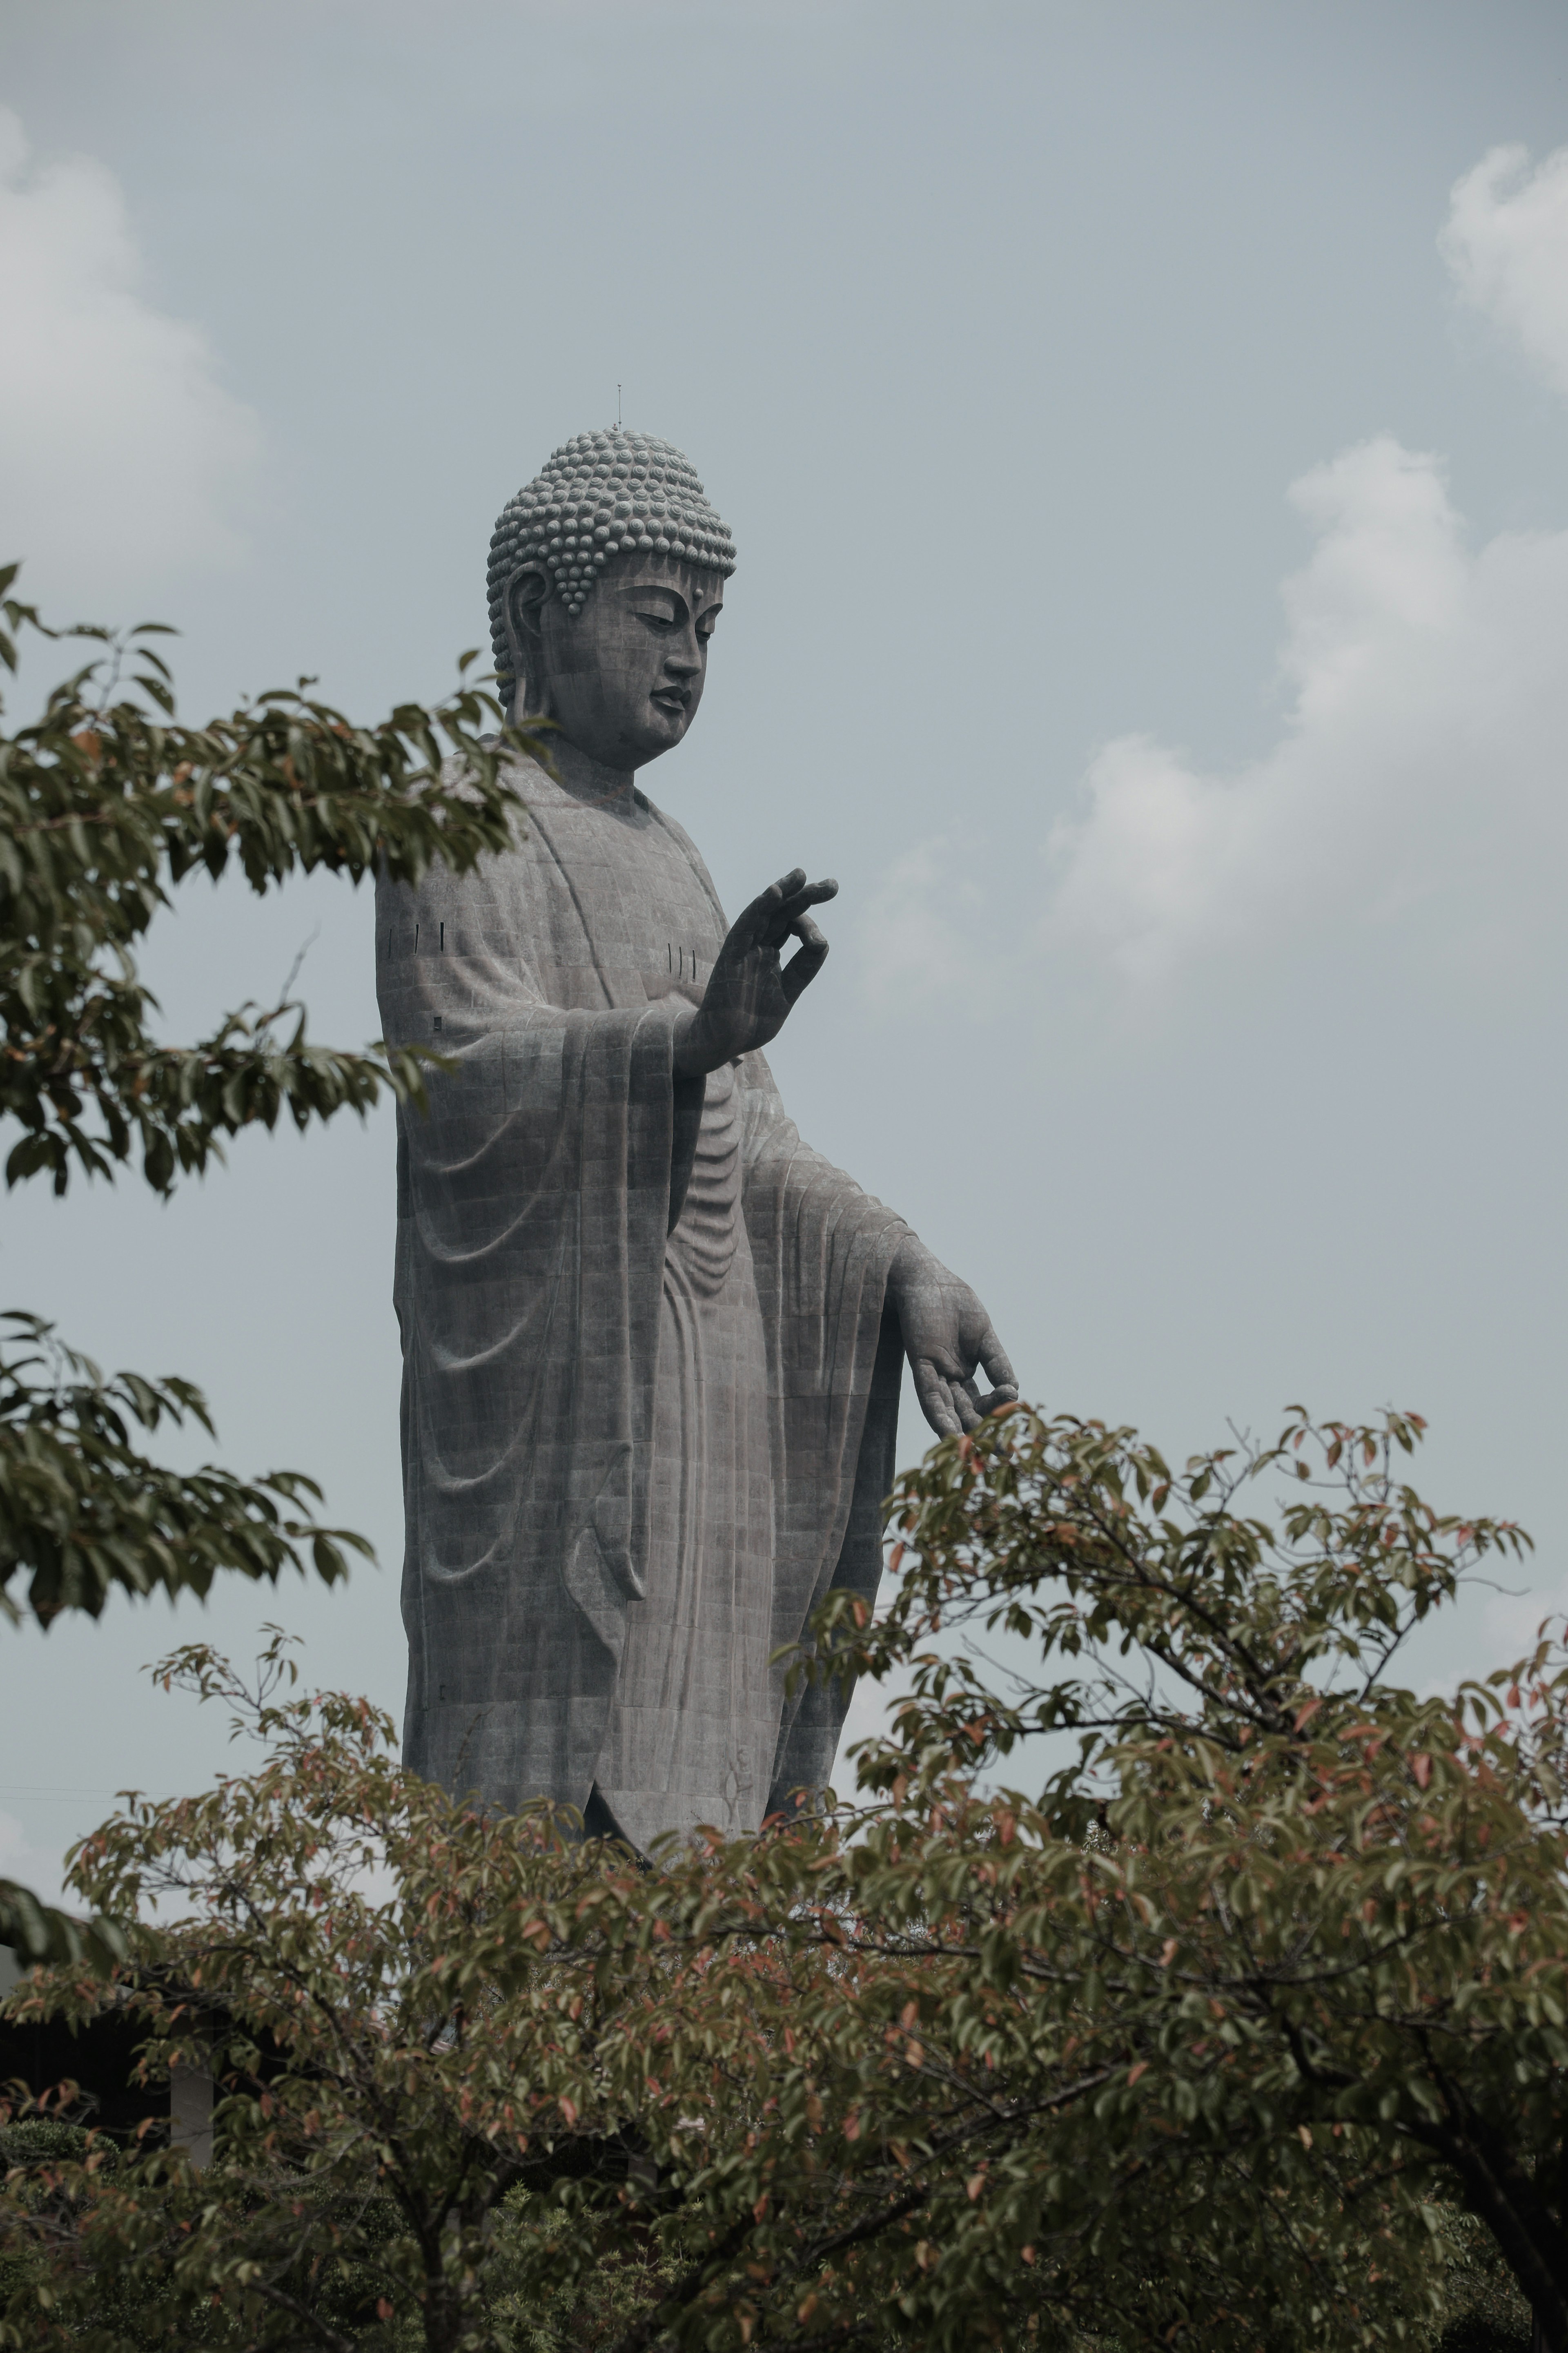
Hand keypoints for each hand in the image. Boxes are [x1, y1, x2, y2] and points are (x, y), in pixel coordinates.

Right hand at [673, 868, 837, 1077]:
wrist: (722, 1042)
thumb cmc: (751, 1021)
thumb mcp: (787, 993)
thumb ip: (803, 969)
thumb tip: (822, 942)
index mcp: (770, 956)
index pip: (792, 928)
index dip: (808, 928)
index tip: (818, 940)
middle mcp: (757, 947)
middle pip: (783, 913)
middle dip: (807, 897)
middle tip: (833, 885)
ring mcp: (744, 949)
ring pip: (766, 912)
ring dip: (784, 891)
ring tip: (803, 875)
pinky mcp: (731, 955)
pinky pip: (746, 925)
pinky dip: (760, 907)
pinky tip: (775, 891)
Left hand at [887, 1236, 1017, 1436]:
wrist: (926, 1277)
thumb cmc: (953, 1301)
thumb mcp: (984, 1335)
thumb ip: (998, 1363)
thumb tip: (1016, 1393)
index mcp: (965, 1371)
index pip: (983, 1401)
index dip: (998, 1412)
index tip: (1015, 1413)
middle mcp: (949, 1377)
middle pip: (966, 1411)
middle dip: (981, 1433)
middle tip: (1000, 1456)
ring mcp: (934, 1372)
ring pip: (947, 1409)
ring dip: (959, 1432)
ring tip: (972, 1455)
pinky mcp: (920, 1363)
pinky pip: (929, 1394)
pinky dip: (939, 1414)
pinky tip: (948, 1433)